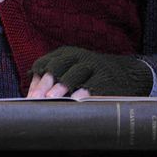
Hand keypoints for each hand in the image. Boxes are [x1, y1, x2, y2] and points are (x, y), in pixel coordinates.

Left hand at [27, 46, 152, 98]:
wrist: (126, 73)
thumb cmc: (90, 75)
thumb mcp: (71, 70)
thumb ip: (52, 79)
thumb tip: (31, 96)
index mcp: (65, 54)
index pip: (44, 64)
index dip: (35, 81)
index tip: (29, 97)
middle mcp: (78, 57)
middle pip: (56, 68)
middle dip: (45, 84)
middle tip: (36, 99)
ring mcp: (93, 66)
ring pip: (74, 75)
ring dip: (61, 87)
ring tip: (51, 99)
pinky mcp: (106, 78)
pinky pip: (93, 85)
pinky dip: (83, 94)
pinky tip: (75, 102)